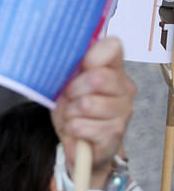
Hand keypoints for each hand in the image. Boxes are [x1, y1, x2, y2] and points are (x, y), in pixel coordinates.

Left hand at [52, 37, 134, 174]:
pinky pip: (80, 125)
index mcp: (114, 70)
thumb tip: (66, 52)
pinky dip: (71, 128)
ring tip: (73, 116)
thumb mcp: (67, 85)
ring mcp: (123, 112)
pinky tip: (77, 130)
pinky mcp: (115, 134)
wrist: (80, 144)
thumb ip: (70, 67)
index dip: (91, 55)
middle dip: (73, 89)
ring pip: (86, 104)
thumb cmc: (74, 110)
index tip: (81, 66)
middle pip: (97, 77)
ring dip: (70, 112)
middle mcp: (125, 89)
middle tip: (70, 98)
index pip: (112, 46)